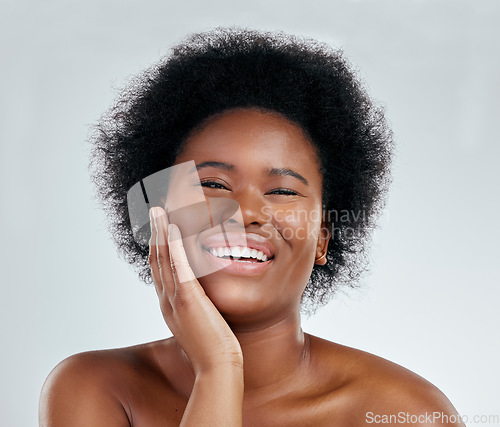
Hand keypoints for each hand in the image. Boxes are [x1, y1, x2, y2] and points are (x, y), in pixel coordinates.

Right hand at [148, 207, 242, 374]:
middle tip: (155, 211)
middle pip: (157, 259)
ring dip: (160, 233)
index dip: (159, 246)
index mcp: (170, 304)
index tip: (160, 227)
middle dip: (155, 233)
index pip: (161, 268)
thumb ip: (197, 305)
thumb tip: (201, 295)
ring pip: (164, 259)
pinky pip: (179, 267)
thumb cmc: (214, 346)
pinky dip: (174, 246)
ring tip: (158, 211)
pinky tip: (173, 227)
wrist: (218, 367)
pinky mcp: (188, 300)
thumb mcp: (200, 321)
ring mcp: (175, 299)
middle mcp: (167, 299)